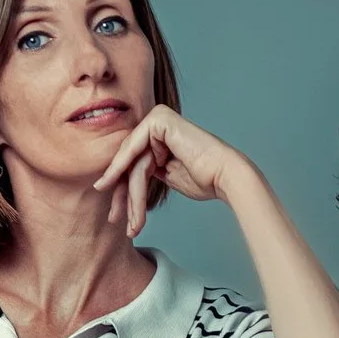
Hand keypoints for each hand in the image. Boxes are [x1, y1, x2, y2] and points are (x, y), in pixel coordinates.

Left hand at [91, 105, 248, 238]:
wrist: (226, 176)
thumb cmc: (206, 179)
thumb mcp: (169, 175)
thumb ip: (149, 170)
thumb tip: (125, 179)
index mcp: (162, 133)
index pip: (135, 162)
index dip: (124, 189)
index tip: (116, 215)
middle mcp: (158, 121)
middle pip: (130, 162)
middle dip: (122, 194)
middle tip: (114, 219)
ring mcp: (158, 117)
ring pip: (132, 162)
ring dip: (129, 194)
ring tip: (127, 220)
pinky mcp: (158, 120)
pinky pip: (133, 149)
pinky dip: (121, 171)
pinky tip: (113, 187)